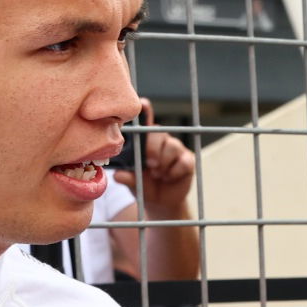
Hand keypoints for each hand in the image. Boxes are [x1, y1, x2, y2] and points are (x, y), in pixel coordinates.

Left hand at [113, 99, 195, 213]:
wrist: (161, 202)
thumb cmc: (144, 186)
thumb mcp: (132, 182)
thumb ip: (126, 177)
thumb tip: (118, 176)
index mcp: (145, 140)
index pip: (146, 121)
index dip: (146, 111)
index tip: (144, 104)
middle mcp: (161, 140)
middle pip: (159, 134)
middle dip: (153, 150)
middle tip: (150, 164)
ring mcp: (176, 149)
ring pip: (172, 147)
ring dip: (164, 164)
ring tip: (158, 174)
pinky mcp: (188, 160)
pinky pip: (183, 161)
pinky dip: (174, 172)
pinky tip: (169, 178)